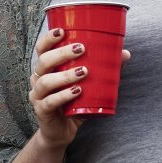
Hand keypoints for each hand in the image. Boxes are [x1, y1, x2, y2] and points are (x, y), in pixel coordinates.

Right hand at [28, 26, 104, 150]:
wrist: (62, 131)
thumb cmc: (73, 103)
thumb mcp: (87, 84)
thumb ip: (103, 69)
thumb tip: (124, 54)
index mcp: (46, 68)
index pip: (42, 49)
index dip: (49, 38)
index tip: (63, 31)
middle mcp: (38, 79)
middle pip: (44, 61)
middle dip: (62, 53)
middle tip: (81, 49)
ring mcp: (37, 96)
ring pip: (46, 81)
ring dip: (65, 75)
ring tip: (84, 72)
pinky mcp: (41, 111)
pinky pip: (50, 102)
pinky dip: (64, 96)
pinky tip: (77, 91)